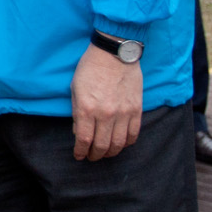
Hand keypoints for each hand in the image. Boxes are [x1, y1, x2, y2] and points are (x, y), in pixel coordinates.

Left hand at [70, 42, 141, 160]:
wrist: (114, 54)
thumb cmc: (90, 69)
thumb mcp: (75, 89)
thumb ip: (77, 112)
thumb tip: (79, 132)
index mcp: (87, 108)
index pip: (83, 139)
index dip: (80, 151)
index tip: (79, 156)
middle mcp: (106, 114)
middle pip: (101, 145)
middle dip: (95, 155)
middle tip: (91, 157)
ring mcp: (123, 113)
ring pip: (118, 143)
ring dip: (110, 152)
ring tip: (105, 153)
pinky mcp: (136, 110)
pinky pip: (134, 134)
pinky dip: (127, 143)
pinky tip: (121, 144)